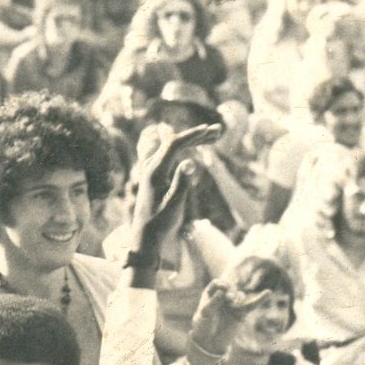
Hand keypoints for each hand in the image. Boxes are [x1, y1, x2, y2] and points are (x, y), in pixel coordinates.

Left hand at [126, 123, 222, 261]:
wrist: (146, 234)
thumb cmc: (161, 222)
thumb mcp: (174, 205)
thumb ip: (181, 182)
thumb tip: (190, 162)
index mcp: (154, 171)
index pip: (174, 144)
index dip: (193, 135)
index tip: (209, 129)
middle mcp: (150, 166)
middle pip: (174, 141)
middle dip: (196, 135)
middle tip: (218, 130)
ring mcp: (151, 168)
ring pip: (173, 146)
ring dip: (193, 140)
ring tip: (215, 137)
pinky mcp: (155, 172)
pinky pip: (171, 153)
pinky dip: (186, 148)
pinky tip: (198, 146)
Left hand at [187, 280, 271, 357]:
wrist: (209, 342)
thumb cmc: (203, 326)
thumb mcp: (205, 313)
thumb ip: (213, 303)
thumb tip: (222, 292)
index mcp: (212, 294)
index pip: (217, 283)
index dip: (220, 285)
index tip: (221, 290)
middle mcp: (223, 298)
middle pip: (230, 287)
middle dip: (230, 291)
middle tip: (228, 298)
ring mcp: (233, 305)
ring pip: (239, 295)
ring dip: (237, 298)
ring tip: (231, 303)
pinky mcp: (241, 313)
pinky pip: (252, 305)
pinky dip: (260, 299)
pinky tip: (268, 292)